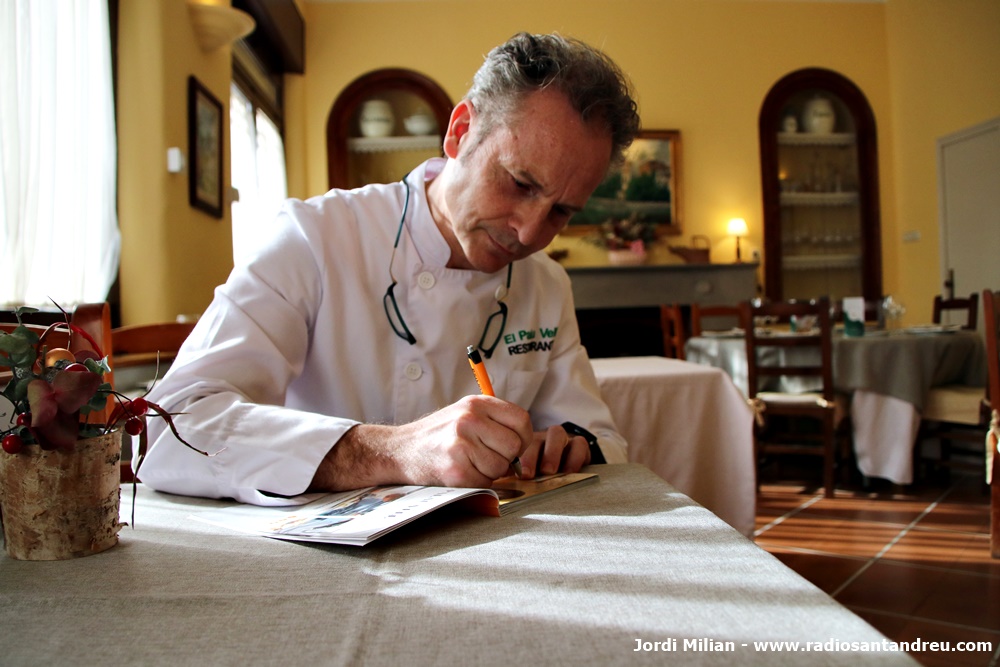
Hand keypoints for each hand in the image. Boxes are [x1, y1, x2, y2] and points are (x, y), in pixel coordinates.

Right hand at [310, 395, 532, 490]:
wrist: (400, 449)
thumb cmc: (438, 434)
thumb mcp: (465, 413)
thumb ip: (494, 422)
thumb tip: (525, 445)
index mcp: (476, 403)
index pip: (522, 420)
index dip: (523, 437)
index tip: (512, 445)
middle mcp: (469, 419)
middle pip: (514, 446)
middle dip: (506, 458)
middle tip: (487, 457)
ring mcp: (461, 444)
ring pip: (501, 466)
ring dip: (490, 471)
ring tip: (470, 463)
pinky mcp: (455, 469)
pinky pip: (485, 481)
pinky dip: (477, 481)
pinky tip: (461, 472)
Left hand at [516, 424, 590, 478]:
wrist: (566, 470)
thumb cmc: (540, 474)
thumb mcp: (525, 476)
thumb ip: (512, 477)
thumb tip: (500, 486)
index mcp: (524, 446)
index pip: (517, 445)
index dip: (518, 459)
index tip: (519, 475)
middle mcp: (542, 439)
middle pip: (536, 438)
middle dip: (531, 456)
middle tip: (529, 474)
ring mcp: (561, 439)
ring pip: (557, 433)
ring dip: (552, 452)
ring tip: (549, 472)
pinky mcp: (579, 444)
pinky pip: (580, 443)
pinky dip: (575, 457)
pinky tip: (570, 472)